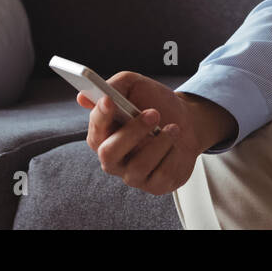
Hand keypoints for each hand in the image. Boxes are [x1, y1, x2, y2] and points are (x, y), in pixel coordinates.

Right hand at [80, 71, 201, 195]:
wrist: (188, 121)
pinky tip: (177, 145)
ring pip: (138, 167)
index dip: (100, 115)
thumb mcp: (135, 85)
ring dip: (160, 143)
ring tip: (173, 127)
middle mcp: (113, 158)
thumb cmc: (156, 103)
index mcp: (103, 134)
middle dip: (132, 133)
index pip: (95, 129)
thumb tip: (84, 96)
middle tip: (153, 113)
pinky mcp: (155, 185)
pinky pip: (162, 175)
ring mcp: (133, 174)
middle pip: (109, 154)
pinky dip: (174, 155)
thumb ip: (114, 87)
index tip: (109, 100)